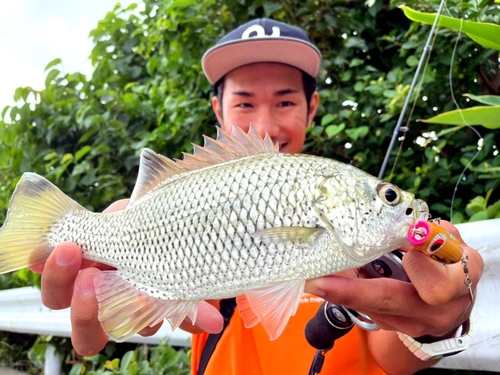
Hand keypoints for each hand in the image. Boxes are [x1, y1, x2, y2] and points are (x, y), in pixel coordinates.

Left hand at [31, 199, 223, 355]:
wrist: (146, 210)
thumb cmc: (168, 242)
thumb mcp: (180, 266)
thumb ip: (193, 298)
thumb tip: (215, 322)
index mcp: (134, 309)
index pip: (125, 330)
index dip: (130, 321)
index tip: (142, 296)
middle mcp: (104, 301)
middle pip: (85, 331)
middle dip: (86, 312)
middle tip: (93, 281)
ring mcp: (79, 279)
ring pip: (58, 299)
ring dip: (60, 279)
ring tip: (71, 250)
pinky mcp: (62, 255)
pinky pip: (41, 262)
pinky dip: (45, 256)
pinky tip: (59, 241)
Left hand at [304, 220, 483, 338]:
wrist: (450, 305)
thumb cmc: (450, 265)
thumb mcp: (452, 246)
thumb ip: (435, 233)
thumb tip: (411, 222)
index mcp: (455, 286)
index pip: (437, 285)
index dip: (419, 267)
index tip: (402, 245)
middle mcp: (432, 312)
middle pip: (389, 301)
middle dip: (351, 291)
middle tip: (317, 280)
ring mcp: (408, 323)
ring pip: (369, 307)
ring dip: (338, 290)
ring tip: (309, 275)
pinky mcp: (390, 325)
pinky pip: (364, 308)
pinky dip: (344, 292)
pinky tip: (324, 279)